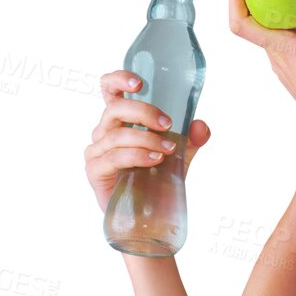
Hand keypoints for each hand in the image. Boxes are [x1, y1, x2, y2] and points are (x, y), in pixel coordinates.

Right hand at [86, 70, 211, 213]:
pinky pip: (114, 157)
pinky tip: (154, 160)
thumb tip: (200, 126)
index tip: (139, 83)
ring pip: (117, 134)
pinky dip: (137, 156)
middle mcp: (104, 131)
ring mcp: (96, 151)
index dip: (118, 80)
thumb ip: (190, 139)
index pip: (109, 90)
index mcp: (120, 120)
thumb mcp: (178, 155)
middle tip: (167, 125)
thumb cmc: (156, 179)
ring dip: (146, 139)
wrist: (146, 215)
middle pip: (115, 109)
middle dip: (144, 113)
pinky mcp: (94, 171)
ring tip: (167, 150)